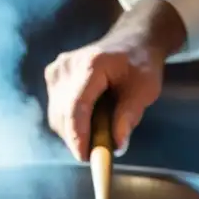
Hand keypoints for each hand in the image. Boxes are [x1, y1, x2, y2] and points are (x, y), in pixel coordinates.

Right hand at [44, 0, 185, 160]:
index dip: (78, 136)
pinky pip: (57, 111)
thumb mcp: (145, 89)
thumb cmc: (141, 63)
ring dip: (74, 133)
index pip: (76, 108)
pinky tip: (89, 122)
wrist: (132, 40)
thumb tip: (117, 146)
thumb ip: (129, 116)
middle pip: (63, 115)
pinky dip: (71, 124)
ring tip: (99, 133)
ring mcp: (56, 71)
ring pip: (57, 116)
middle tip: (100, 152)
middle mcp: (67, 66)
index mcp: (91, 65)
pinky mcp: (53, 77)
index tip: (86, 157)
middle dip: (79, 139)